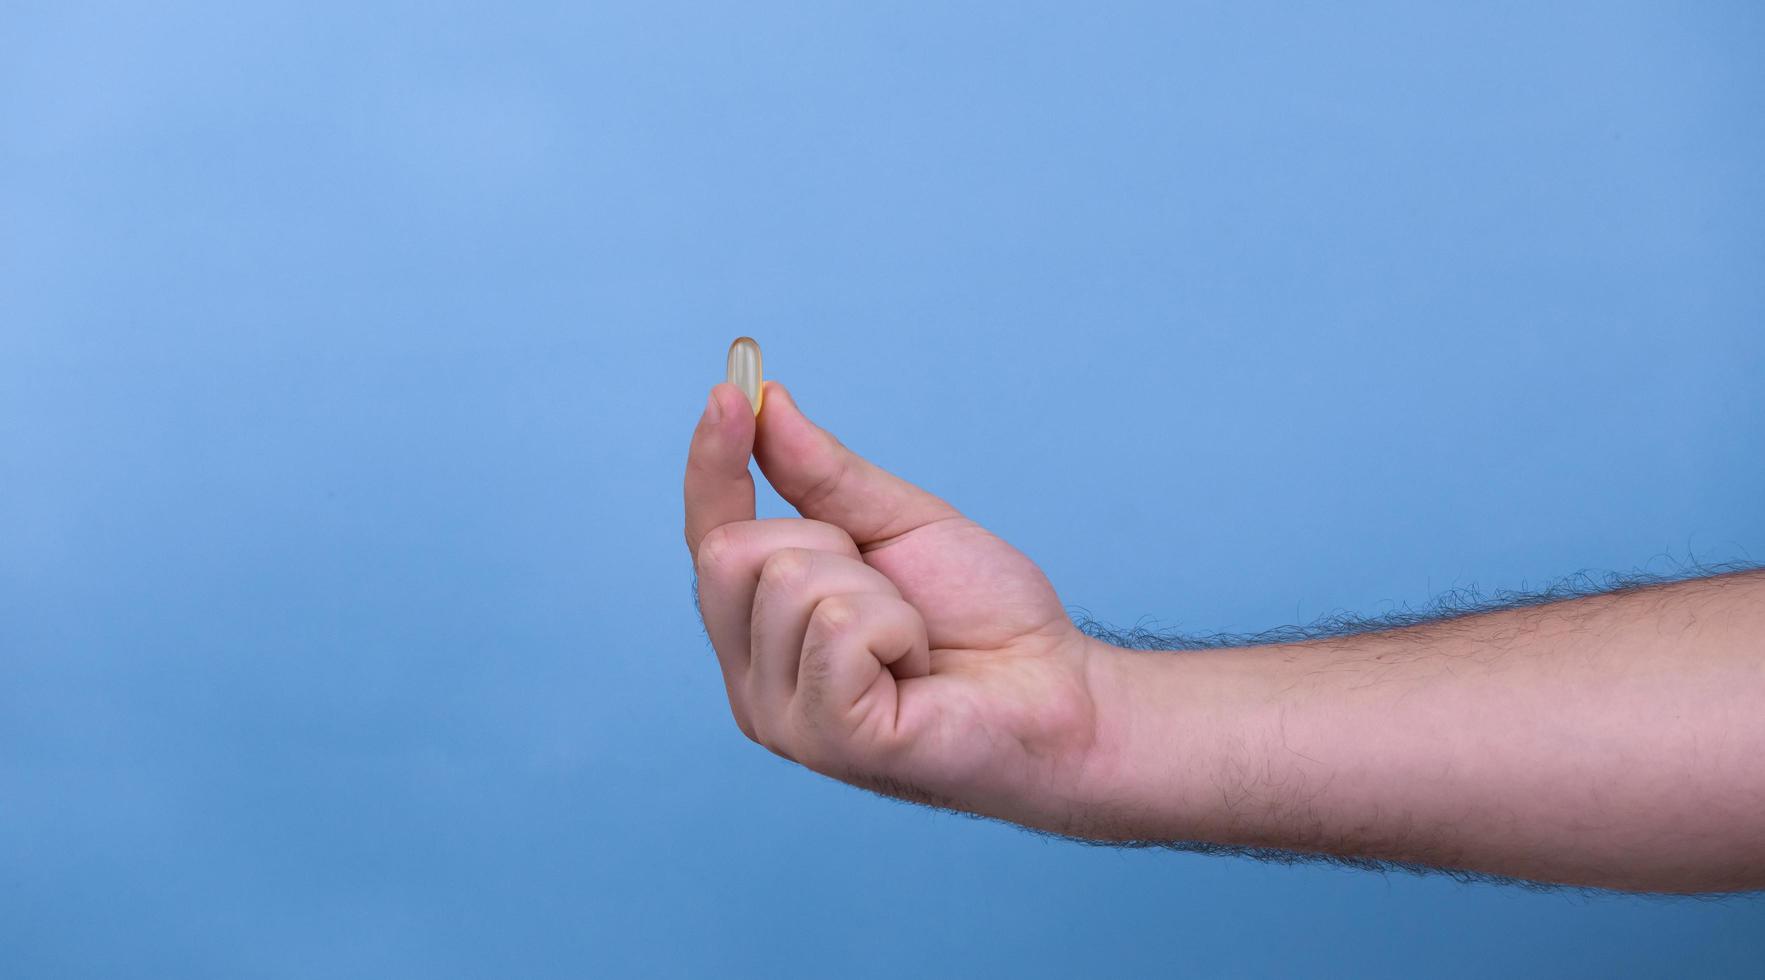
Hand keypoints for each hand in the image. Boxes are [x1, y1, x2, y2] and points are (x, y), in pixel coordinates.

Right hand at [683, 380, 1105, 830]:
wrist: (1061, 691)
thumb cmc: (983, 619)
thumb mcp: (899, 524)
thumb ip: (824, 475)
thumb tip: (768, 405)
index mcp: (763, 632)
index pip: (707, 537)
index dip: (712, 464)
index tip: (729, 392)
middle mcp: (754, 681)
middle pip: (732, 552)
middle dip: (827, 540)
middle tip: (889, 588)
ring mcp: (785, 720)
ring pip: (792, 583)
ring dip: (878, 592)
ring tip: (914, 639)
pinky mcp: (829, 740)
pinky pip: (839, 628)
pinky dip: (898, 628)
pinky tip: (919, 667)